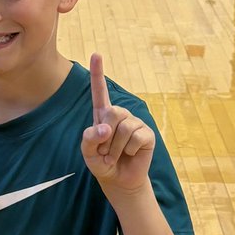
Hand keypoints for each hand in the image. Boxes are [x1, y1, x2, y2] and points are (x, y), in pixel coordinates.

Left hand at [81, 54, 154, 192]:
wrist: (119, 180)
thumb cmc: (101, 163)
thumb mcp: (88, 153)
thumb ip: (89, 139)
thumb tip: (106, 128)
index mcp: (103, 115)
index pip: (99, 92)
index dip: (98, 73)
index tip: (96, 54)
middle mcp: (120, 115)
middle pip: (112, 113)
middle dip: (106, 136)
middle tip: (105, 151)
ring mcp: (135, 123)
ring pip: (123, 129)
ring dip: (115, 148)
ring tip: (116, 156)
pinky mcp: (147, 134)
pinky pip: (136, 138)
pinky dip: (129, 151)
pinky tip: (130, 155)